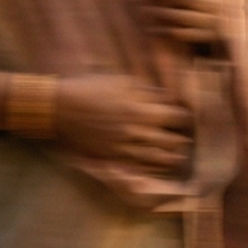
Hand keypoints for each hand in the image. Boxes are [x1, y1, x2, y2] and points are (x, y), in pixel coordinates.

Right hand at [54, 74, 192, 175]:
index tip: (187, 116)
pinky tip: (160, 164)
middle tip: (186, 136)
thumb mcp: (121, 82)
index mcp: (140, 109)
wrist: (60, 108)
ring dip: (173, 156)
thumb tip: (168, 98)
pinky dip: (153, 166)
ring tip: (179, 154)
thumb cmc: (91, 89)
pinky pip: (139, 166)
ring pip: (159, 157)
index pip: (177, 117)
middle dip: (182, 138)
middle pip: (172, 141)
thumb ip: (147, 91)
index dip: (186, 117)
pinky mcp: (113, 157)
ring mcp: (125, 146)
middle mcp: (136, 131)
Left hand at [134, 0, 233, 49]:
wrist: (239, 42)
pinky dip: (168, 31)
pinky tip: (153, 28)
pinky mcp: (213, 41)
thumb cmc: (217, 11)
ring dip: (162, 13)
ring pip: (185, 16)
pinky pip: (186, 35)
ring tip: (143, 10)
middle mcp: (227, 3)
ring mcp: (222, 23)